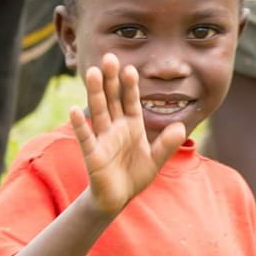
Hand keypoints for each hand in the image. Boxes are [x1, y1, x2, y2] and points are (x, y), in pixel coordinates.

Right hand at [69, 53, 185, 214]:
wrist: (118, 198)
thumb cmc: (135, 175)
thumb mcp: (156, 160)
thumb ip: (167, 144)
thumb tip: (180, 127)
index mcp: (131, 125)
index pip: (130, 101)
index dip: (130, 86)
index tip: (130, 69)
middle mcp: (115, 127)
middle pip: (112, 100)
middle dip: (111, 80)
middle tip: (109, 58)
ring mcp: (102, 139)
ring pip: (99, 112)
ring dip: (96, 93)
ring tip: (94, 73)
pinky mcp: (93, 154)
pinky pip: (86, 137)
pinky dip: (80, 125)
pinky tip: (74, 110)